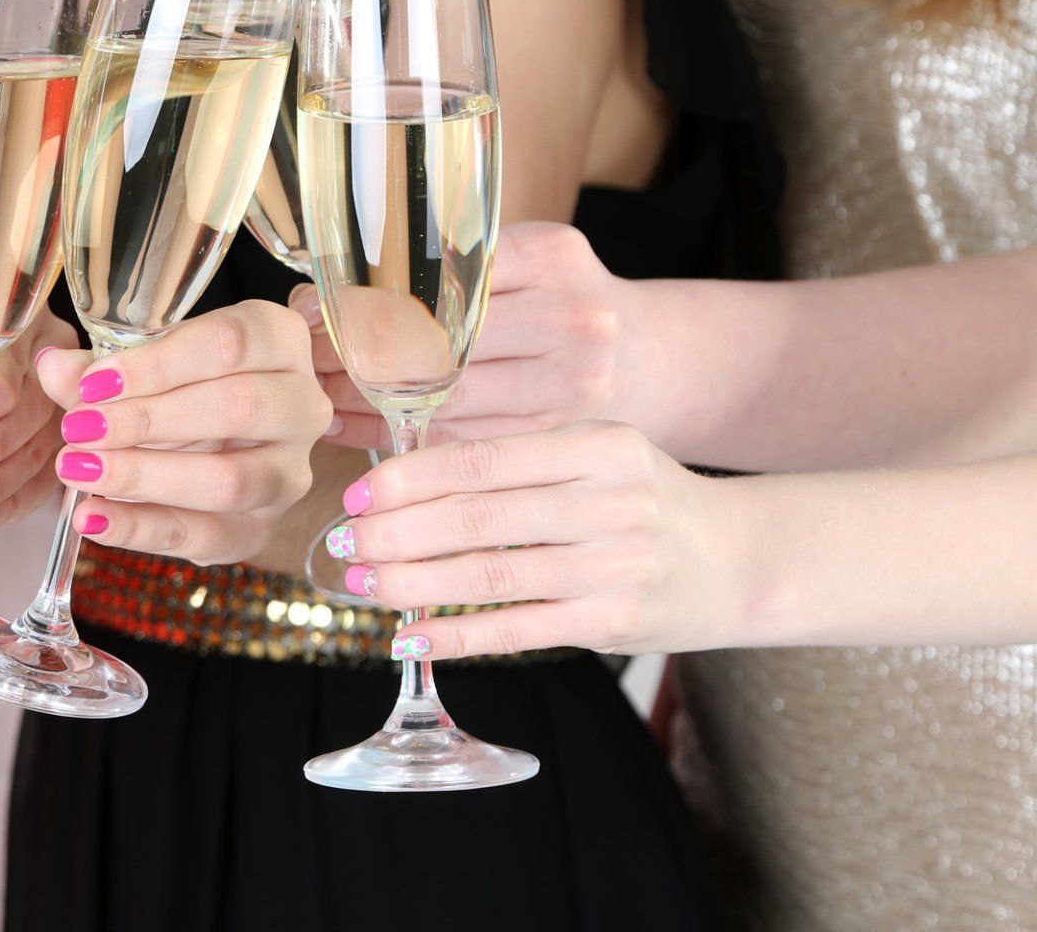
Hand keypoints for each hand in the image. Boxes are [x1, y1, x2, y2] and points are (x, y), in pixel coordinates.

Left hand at [39, 301, 332, 564]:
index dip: (159, 364)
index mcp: (280, 341)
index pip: (230, 344)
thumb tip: (52, 366)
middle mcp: (301, 404)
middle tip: (80, 428)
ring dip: (144, 476)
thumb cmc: (180, 388)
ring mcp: (289, 471)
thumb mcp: (141, 368)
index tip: (96, 384)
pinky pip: (205, 534)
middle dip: (148, 421)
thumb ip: (97, 371)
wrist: (218, 448)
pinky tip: (91, 517)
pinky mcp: (262, 527)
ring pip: (229, 479)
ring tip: (78, 470)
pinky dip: (141, 529)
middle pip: (237, 408)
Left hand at [295, 221, 636, 449]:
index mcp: (553, 257)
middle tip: (302, 365)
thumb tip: (318, 298)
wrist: (648, 358)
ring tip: (315, 400)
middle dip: (357, 359)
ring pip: (445, 404)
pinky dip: (398, 439)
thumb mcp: (520, 260)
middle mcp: (573, 319)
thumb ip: (442, 266)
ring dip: (367, 405)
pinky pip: (462, 445)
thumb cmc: (558, 301)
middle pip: (440, 347)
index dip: (370, 302)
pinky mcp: (563, 441)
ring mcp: (576, 386)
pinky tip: (353, 430)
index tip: (312, 314)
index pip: (441, 279)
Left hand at [326, 423, 745, 659]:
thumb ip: (519, 460)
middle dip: (395, 534)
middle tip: (345, 545)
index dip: (407, 479)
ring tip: (364, 587)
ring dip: (413, 585)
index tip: (357, 492)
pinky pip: (517, 629)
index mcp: (595, 447)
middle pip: (474, 518)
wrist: (738, 558)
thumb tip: (407, 477)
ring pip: (488, 576)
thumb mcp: (596, 455)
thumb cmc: (642, 500)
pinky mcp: (612, 621)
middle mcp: (607, 501)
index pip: (479, 460)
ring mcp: (612, 565)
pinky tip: (413, 637)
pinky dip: (457, 636)